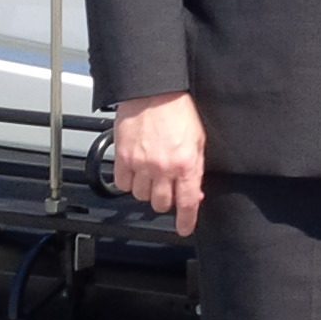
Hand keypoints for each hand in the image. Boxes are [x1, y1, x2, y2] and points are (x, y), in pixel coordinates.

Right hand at [113, 90, 206, 234]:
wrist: (154, 91)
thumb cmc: (179, 110)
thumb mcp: (198, 140)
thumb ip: (195, 168)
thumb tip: (194, 191)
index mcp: (186, 163)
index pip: (187, 202)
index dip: (186, 220)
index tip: (184, 228)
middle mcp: (163, 167)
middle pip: (161, 204)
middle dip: (166, 200)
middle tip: (167, 188)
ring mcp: (141, 164)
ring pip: (141, 196)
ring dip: (147, 190)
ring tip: (151, 174)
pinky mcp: (123, 158)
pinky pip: (123, 184)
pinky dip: (129, 182)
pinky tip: (135, 171)